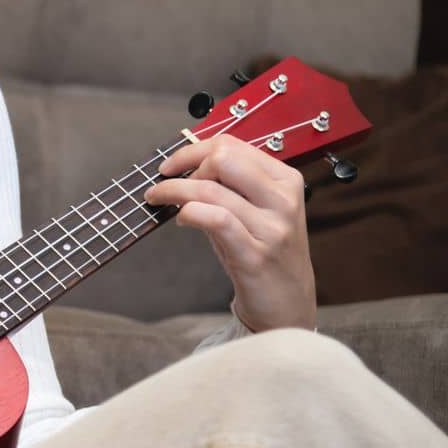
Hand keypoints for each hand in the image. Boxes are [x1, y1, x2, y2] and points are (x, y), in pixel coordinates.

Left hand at [144, 133, 316, 331]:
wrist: (288, 302)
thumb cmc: (263, 251)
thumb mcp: (254, 209)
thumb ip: (229, 184)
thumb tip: (184, 163)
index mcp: (285, 180)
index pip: (232, 145)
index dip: (192, 150)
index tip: (171, 164)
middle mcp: (283, 199)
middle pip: (224, 158)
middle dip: (187, 165)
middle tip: (170, 182)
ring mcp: (272, 227)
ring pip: (212, 189)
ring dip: (174, 190)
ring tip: (159, 198)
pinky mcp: (256, 254)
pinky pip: (215, 219)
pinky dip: (189, 212)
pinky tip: (181, 220)